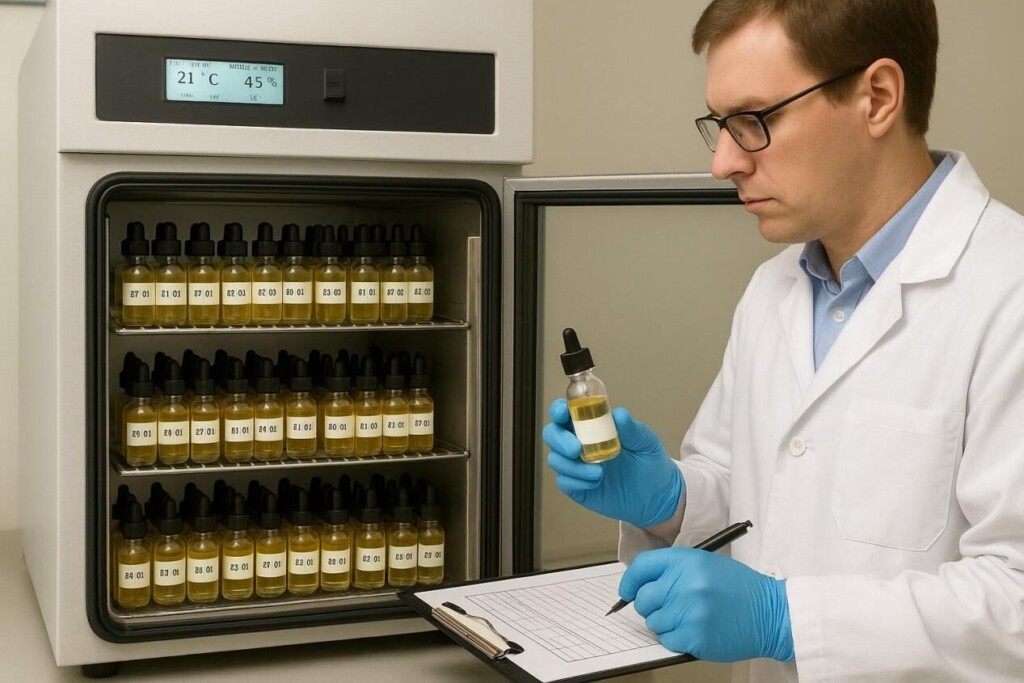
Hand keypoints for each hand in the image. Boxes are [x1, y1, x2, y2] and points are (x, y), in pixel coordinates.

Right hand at [542, 398, 682, 527]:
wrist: (656, 495)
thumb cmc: (649, 462)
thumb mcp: (646, 442)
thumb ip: (632, 428)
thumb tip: (619, 414)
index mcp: (592, 425)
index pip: (567, 412)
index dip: (559, 409)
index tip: (563, 412)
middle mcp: (579, 443)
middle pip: (552, 434)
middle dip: (559, 439)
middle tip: (576, 448)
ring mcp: (577, 466)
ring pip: (556, 459)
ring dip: (571, 466)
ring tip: (598, 472)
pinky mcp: (578, 487)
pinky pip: (565, 482)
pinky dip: (577, 481)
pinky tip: (595, 482)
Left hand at [619, 547, 793, 662]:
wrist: (771, 613)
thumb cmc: (739, 589)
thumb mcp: (706, 564)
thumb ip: (673, 570)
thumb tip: (640, 584)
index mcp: (686, 561)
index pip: (642, 567)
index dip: (630, 581)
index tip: (627, 591)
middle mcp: (685, 583)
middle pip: (643, 598)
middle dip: (650, 605)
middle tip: (668, 607)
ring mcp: (689, 611)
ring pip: (653, 622)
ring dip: (665, 624)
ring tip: (689, 618)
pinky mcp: (695, 636)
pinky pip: (667, 640)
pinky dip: (677, 638)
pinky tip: (695, 630)